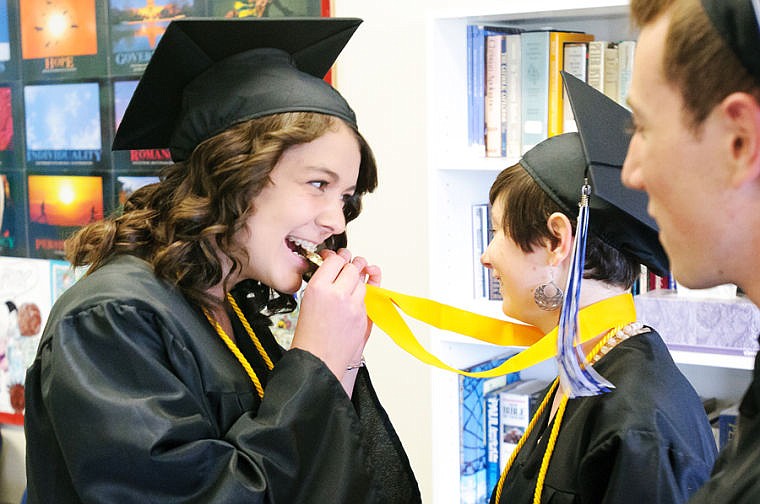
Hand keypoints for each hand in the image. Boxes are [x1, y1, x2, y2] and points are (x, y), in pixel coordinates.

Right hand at [291, 248, 381, 382]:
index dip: (336, 257)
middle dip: (350, 266)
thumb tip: (334, 267)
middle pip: (352, 267)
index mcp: (319, 288)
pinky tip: (351, 302)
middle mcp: (337, 294)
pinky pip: (365, 299)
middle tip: (346, 267)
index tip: (335, 258)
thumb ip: (323, 283)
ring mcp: (353, 305)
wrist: (317, 361)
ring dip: (356, 282)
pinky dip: (359, 298)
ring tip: (347, 287)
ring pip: (362, 282)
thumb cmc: (309, 336)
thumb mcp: (308, 301)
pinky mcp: (363, 317)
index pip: (335, 260)